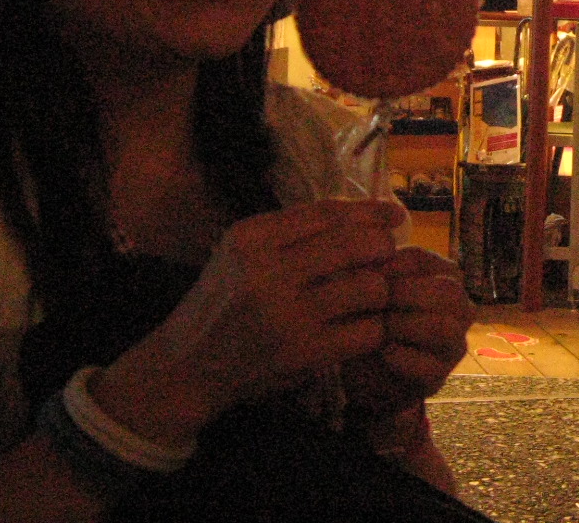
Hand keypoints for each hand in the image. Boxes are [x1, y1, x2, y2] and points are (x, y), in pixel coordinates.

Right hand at [96, 198, 405, 443]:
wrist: (186, 367)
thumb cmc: (223, 303)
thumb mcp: (241, 254)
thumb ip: (291, 233)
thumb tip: (363, 215)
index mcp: (251, 237)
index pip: (329, 212)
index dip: (370, 211)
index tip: (393, 216)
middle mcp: (267, 271)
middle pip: (357, 244)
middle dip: (382, 248)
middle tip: (388, 256)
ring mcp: (286, 315)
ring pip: (369, 286)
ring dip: (380, 290)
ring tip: (372, 297)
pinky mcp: (303, 354)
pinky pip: (367, 331)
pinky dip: (373, 328)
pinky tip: (363, 329)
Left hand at [340, 245, 473, 419]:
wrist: (369, 374)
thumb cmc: (372, 321)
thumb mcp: (368, 292)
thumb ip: (368, 272)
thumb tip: (359, 257)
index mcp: (442, 276)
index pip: (422, 258)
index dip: (391, 263)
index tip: (363, 272)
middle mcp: (459, 307)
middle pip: (447, 290)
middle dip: (406, 292)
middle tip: (374, 300)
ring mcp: (454, 343)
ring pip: (444, 327)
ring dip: (405, 324)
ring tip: (379, 328)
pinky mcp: (440, 376)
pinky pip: (429, 365)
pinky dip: (402, 357)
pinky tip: (383, 352)